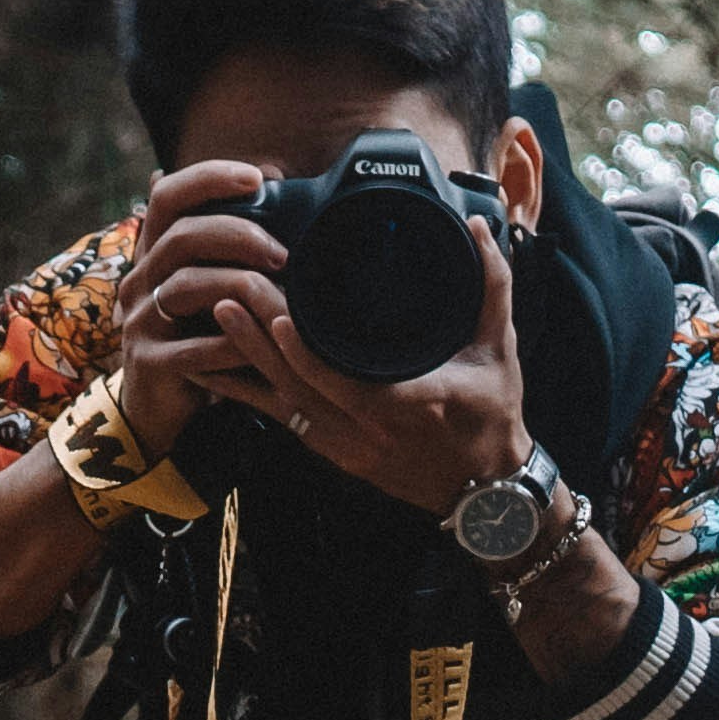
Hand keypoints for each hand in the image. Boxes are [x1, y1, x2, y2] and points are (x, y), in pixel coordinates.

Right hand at [90, 159, 292, 456]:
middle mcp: (139, 279)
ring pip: (185, 287)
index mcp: (154, 252)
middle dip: (237, 234)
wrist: (159, 404)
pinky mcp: (150, 362)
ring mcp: (139, 321)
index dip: (208, 178)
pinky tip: (264, 342)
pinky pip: (194, 349)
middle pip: (180, 236)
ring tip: (280, 294)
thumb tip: (272, 174)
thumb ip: (233, 237)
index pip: (167, 195)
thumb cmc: (199, 333)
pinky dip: (233, 343)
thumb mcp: (211, 280)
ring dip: (238, 285)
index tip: (258, 177)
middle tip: (283, 252)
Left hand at [228, 201, 530, 520]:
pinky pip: (283, 421)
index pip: (344, 382)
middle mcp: (368, 431)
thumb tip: (477, 228)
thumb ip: (491, 286)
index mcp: (408, 404)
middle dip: (258, 341)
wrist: (485, 491)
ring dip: (246, 361)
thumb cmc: (494, 416)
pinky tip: (218, 367)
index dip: (305, 353)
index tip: (277, 315)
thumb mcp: (500, 350)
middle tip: (228, 293)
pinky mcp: (335, 454)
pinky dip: (250, 394)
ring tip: (219, 317)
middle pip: (299, 386)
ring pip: (284, 404)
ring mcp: (347, 447)